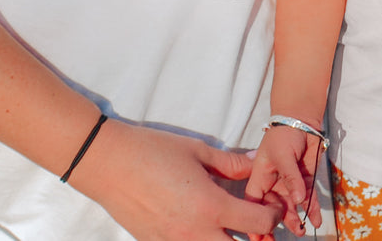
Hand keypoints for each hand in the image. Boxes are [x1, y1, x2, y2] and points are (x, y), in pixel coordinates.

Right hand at [71, 119, 283, 240]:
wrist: (109, 163)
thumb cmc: (153, 150)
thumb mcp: (197, 151)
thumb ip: (231, 163)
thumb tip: (256, 164)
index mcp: (210, 206)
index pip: (259, 224)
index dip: (272, 215)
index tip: (271, 205)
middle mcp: (196, 233)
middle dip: (257, 240)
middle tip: (257, 224)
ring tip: (230, 227)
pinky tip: (201, 225)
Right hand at [244, 126, 323, 240]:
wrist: (302, 121)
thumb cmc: (283, 134)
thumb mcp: (282, 154)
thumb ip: (290, 178)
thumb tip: (297, 201)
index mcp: (261, 176)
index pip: (254, 201)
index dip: (253, 218)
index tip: (257, 236)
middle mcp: (274, 184)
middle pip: (272, 209)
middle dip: (275, 225)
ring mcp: (290, 184)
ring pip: (291, 207)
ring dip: (295, 220)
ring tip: (301, 231)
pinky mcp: (305, 182)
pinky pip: (308, 199)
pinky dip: (312, 210)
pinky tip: (315, 221)